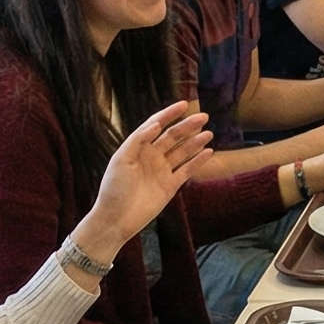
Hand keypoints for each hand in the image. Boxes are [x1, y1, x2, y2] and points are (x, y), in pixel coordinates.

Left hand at [73, 101, 211, 254]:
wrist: (116, 219)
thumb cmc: (114, 188)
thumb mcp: (122, 160)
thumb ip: (138, 140)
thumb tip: (157, 123)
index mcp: (138, 147)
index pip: (156, 125)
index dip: (169, 114)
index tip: (184, 104)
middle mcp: (151, 156)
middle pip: (172, 136)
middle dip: (187, 126)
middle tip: (203, 117)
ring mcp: (162, 170)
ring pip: (182, 152)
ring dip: (195, 142)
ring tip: (208, 133)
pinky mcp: (170, 186)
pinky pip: (187, 170)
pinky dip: (198, 161)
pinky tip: (209, 152)